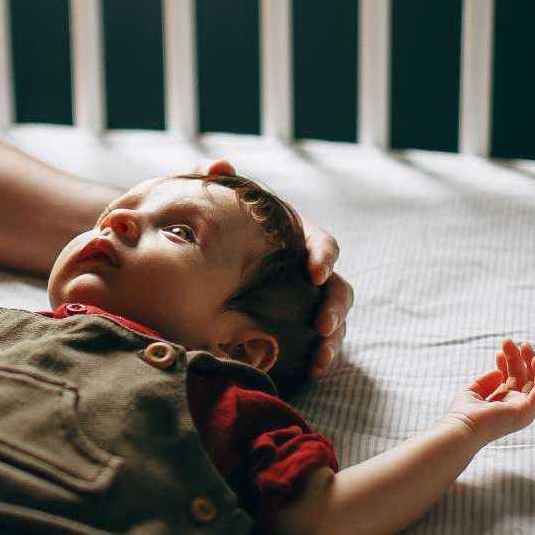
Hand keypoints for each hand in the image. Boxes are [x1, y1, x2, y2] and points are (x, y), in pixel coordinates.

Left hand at [192, 158, 352, 377]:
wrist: (197, 267)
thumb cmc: (213, 231)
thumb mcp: (212, 206)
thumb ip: (212, 181)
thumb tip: (220, 165)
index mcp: (296, 239)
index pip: (322, 243)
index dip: (324, 256)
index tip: (314, 272)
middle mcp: (307, 272)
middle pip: (338, 287)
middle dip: (335, 305)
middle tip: (322, 324)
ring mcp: (306, 303)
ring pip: (335, 319)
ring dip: (334, 338)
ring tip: (321, 356)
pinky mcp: (297, 330)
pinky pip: (318, 344)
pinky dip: (320, 356)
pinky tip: (313, 370)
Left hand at [447, 340, 534, 442]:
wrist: (462, 428)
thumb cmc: (463, 413)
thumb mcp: (474, 390)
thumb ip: (486, 381)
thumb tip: (498, 372)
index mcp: (502, 402)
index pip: (511, 379)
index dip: (507, 363)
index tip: (498, 352)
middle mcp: (514, 406)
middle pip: (523, 377)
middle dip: (517, 358)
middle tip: (508, 342)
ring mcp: (523, 410)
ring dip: (533, 362)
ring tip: (524, 345)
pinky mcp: (528, 411)